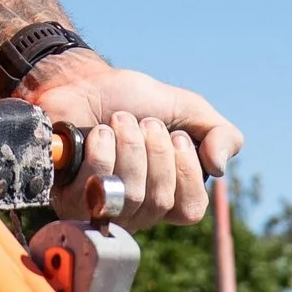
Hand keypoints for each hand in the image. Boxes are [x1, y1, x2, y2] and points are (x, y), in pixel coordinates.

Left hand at [23, 54, 239, 229]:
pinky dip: (102, 150)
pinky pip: (96, 186)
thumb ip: (221, 134)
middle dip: (155, 150)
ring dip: (130, 145)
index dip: (186, 171)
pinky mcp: (70, 198)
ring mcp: (102, 207)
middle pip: (159, 201)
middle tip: (143, 122)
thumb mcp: (188, 109)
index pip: (190, 210)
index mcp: (167, 195)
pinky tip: (97, 133)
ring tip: (119, 121)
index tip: (176, 136)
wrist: (84, 81)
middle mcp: (136, 210)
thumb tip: (219, 168)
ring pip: (130, 195)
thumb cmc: (133, 100)